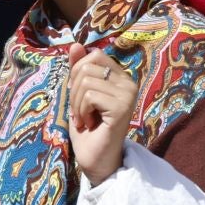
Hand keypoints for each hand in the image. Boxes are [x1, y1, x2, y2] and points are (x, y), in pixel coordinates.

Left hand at [66, 43, 138, 186]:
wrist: (96, 160)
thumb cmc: (87, 129)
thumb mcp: (78, 94)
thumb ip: (78, 70)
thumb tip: (75, 44)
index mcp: (122, 77)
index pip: (94, 56)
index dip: (77, 73)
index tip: (80, 97)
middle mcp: (130, 83)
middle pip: (87, 66)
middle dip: (74, 91)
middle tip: (81, 111)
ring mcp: (128, 95)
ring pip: (86, 81)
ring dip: (76, 104)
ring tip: (84, 119)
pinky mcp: (122, 107)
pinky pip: (90, 96)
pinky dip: (81, 111)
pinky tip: (89, 124)